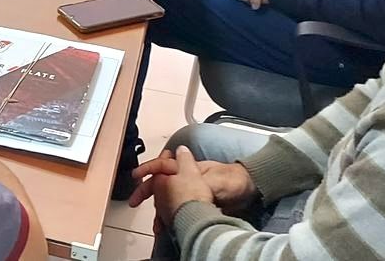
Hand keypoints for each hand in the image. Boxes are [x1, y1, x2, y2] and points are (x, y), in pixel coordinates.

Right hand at [130, 152, 256, 215]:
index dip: (149, 169)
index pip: (163, 165)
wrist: (249, 192)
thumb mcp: (214, 178)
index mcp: (188, 168)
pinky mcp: (195, 205)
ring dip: (159, 210)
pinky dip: (170, 219)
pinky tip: (167, 228)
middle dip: (146, 192)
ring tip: (156, 224)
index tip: (136, 176)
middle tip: (134, 201)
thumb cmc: (234, 180)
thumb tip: (178, 156)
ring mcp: (190, 192)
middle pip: (161, 184)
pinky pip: (177, 211)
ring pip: (167, 200)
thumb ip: (194, 171)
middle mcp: (186, 179)